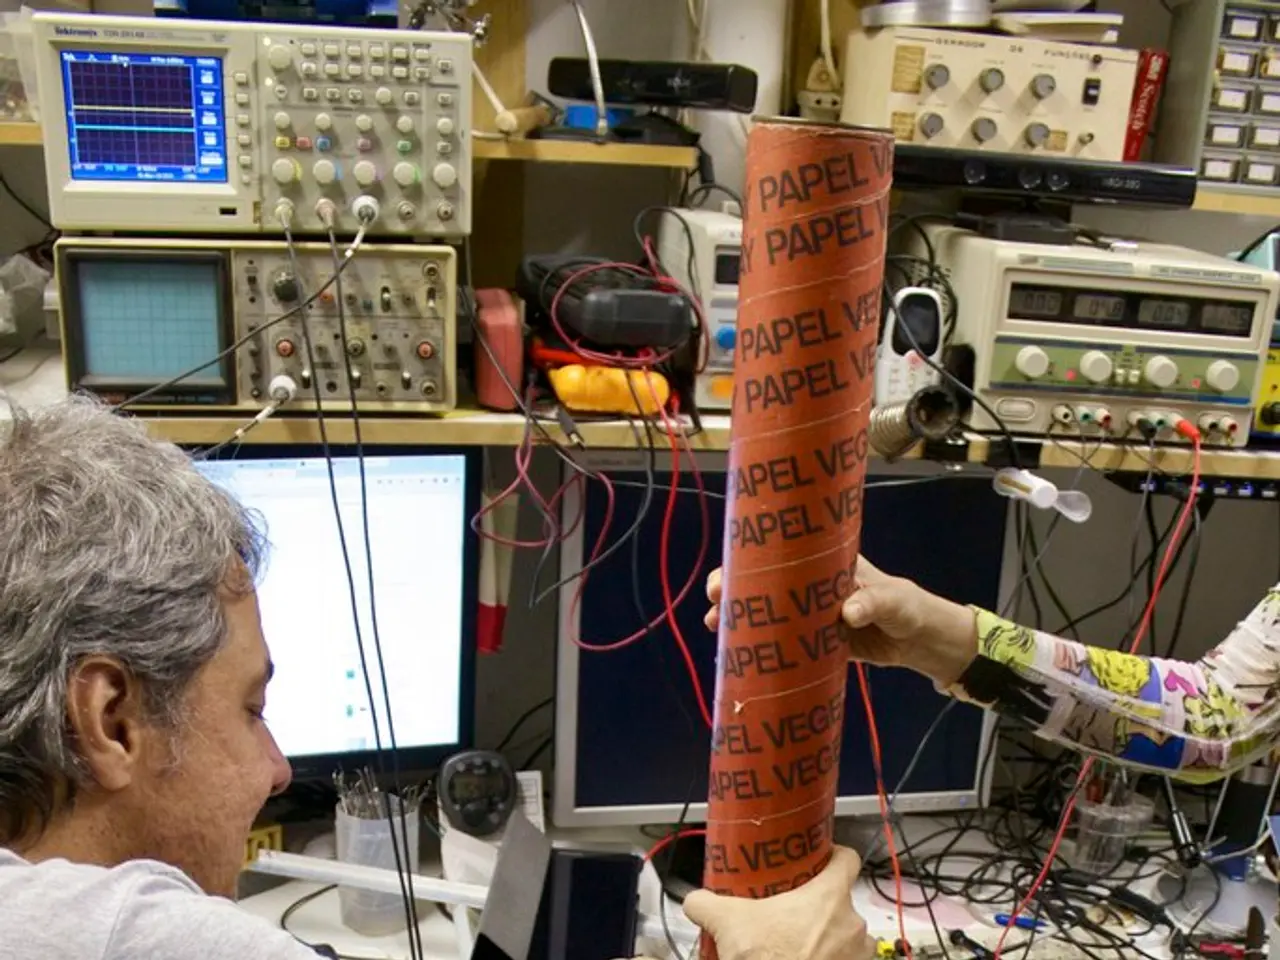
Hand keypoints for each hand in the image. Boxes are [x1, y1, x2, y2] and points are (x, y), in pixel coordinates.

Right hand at [682, 847, 874, 959]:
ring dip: (828, 938)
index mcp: (829, 897)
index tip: (820, 858)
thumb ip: (708, 903)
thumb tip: (695, 901)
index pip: (846, 859)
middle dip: (819, 907)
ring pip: (846, 935)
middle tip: (793, 911)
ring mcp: (857, 955)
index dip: (833, 855)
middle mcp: (852, 924)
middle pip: (841, 901)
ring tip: (799, 943)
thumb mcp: (729, 923)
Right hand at [705, 556, 977, 686]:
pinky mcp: (815, 643)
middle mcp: (809, 587)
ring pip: (767, 613)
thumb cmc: (906, 606)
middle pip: (763, 584)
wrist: (920, 640)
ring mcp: (809, 615)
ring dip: (740, 620)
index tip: (724, 574)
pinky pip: (783, 644)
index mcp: (823, 565)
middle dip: (732, 591)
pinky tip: (740, 655)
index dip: (746, 562)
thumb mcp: (893, 600)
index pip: (778, 556)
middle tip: (712, 604)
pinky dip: (762, 648)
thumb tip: (848, 611)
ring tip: (715, 630)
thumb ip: (873, 603)